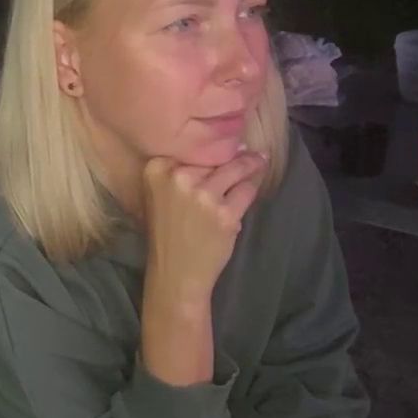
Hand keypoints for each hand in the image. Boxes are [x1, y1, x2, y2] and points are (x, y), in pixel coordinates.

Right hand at [142, 151, 267, 307]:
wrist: (175, 273)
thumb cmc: (167, 233)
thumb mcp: (160, 195)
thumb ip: (182, 172)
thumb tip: (229, 148)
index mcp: (157, 169)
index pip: (193, 149)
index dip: (211, 148)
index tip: (223, 145)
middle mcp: (179, 178)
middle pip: (216, 156)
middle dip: (234, 155)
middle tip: (248, 151)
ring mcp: (204, 196)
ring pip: (236, 169)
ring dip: (252, 165)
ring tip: (260, 161)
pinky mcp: (225, 214)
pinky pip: (247, 190)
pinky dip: (253, 187)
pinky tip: (256, 182)